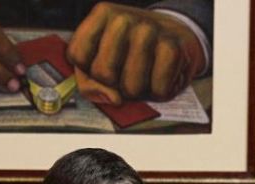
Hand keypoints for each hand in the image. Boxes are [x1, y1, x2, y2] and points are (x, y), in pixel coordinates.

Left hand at [67, 2, 206, 104]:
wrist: (177, 37)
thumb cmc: (133, 54)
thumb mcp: (102, 62)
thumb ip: (91, 84)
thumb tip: (113, 98)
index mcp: (103, 14)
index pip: (77, 55)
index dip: (89, 70)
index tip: (104, 63)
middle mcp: (124, 18)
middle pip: (103, 73)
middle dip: (114, 84)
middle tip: (125, 73)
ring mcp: (150, 30)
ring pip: (131, 87)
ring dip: (138, 91)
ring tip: (144, 76)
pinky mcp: (173, 47)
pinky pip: (157, 89)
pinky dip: (159, 92)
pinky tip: (160, 76)